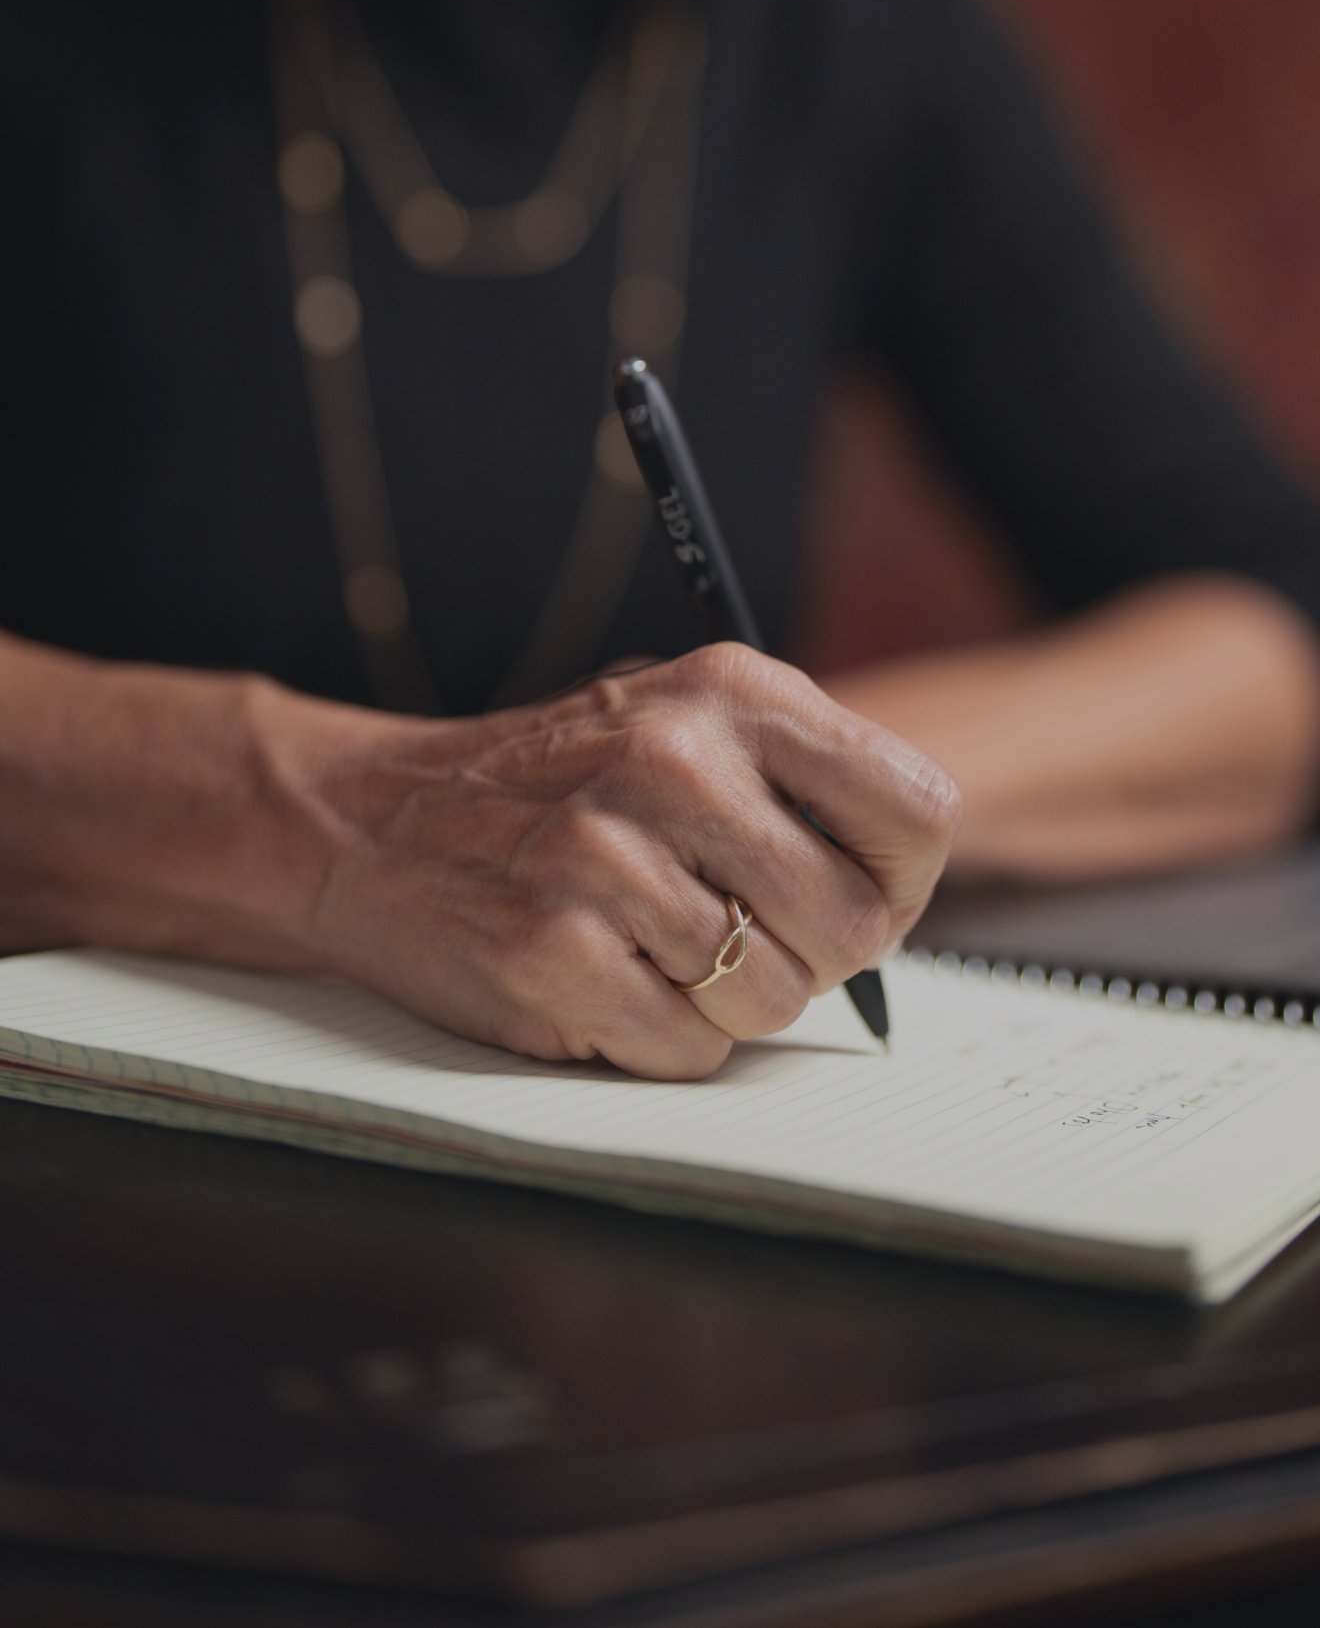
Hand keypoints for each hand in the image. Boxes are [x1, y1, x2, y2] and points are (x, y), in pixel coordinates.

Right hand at [302, 644, 960, 1078]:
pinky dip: (657, 1037)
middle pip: (854, 923)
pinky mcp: (554, 952)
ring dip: (723, 999)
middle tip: (734, 931)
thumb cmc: (548, 786)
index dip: (898, 879)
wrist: (368, 822)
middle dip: (809, 954)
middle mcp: (674, 760)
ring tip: (648, 942)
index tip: (851, 894)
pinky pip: (690, 1050)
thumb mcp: (676, 720)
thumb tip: (902, 877)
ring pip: (774, 998)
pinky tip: (601, 976)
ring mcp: (607, 858)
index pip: (918, 810)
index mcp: (730, 690)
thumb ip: (792, 776)